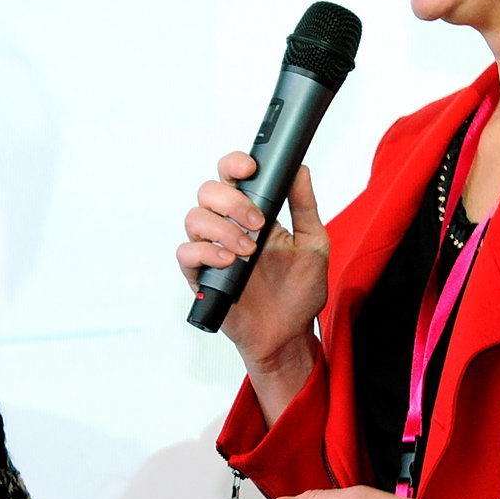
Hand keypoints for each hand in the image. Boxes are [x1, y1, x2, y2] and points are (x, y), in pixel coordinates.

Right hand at [177, 153, 329, 372]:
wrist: (290, 333)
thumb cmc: (300, 291)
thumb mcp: (312, 243)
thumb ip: (304, 205)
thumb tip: (300, 169)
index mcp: (253, 214)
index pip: (232, 177)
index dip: (234, 164)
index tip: (250, 168)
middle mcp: (228, 228)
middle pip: (208, 191)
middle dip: (232, 201)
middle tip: (259, 222)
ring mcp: (212, 251)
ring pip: (194, 218)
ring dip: (222, 228)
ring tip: (248, 250)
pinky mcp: (201, 277)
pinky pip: (186, 254)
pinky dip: (206, 253)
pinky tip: (230, 263)